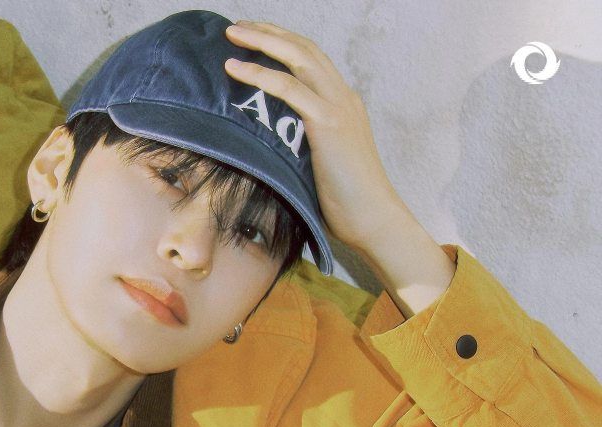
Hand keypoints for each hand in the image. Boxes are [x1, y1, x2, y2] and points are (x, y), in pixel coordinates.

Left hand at [224, 20, 454, 316]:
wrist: (374, 219)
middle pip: (305, 49)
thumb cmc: (346, 203)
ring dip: (262, 42)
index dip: (283, 44)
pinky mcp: (328, 123)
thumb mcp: (319, 165)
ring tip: (232, 35)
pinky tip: (235, 68)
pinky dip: (260, 74)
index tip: (254, 38)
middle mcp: (344, 97)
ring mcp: (339, 107)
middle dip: (270, 32)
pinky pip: (289, 88)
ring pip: (298, 58)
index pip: (312, 61)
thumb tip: (265, 147)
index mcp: (343, 104)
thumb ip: (300, 145)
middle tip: (236, 27)